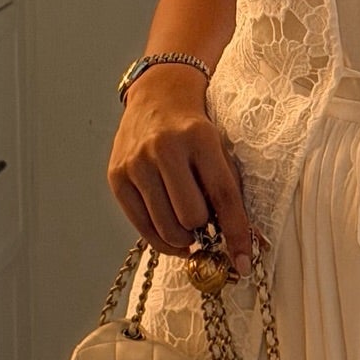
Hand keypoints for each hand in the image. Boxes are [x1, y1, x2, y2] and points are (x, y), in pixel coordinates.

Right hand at [107, 66, 267, 274]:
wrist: (158, 97)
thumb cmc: (196, 130)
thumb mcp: (219, 148)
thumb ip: (228, 190)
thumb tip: (239, 242)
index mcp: (199, 137)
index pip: (222, 195)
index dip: (236, 233)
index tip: (243, 262)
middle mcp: (164, 148)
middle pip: (191, 216)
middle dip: (204, 231)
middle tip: (208, 228)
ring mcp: (136, 162)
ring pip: (166, 227)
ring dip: (184, 239)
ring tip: (190, 230)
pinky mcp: (117, 177)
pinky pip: (141, 226)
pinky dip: (161, 240)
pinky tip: (171, 235)